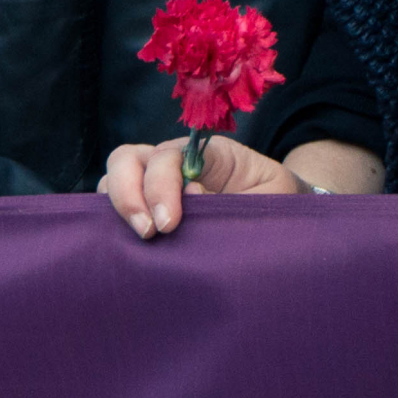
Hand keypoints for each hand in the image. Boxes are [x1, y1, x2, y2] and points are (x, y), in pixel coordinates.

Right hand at [101, 135, 303, 237]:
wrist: (285, 221)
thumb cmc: (279, 205)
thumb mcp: (269, 199)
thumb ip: (231, 198)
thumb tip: (192, 196)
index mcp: (205, 154)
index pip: (167, 157)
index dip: (161, 186)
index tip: (168, 224)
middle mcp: (171, 163)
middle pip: (127, 159)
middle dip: (128, 194)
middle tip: (147, 232)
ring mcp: (152, 184)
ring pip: (112, 179)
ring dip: (118, 206)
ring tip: (139, 239)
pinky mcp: (144, 209)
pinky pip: (113, 207)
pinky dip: (112, 220)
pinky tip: (127, 243)